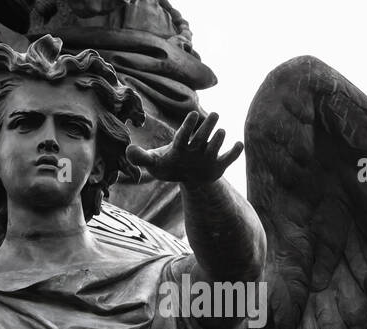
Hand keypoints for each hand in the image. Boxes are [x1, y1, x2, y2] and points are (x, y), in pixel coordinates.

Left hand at [127, 111, 242, 184]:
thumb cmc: (169, 165)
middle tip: (213, 114)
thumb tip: (128, 151)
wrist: (187, 176)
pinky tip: (238, 145)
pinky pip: (229, 158)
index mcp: (180, 145)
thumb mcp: (154, 163)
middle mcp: (195, 147)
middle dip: (207, 126)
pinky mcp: (218, 165)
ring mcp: (208, 155)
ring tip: (221, 132)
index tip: (193, 113)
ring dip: (218, 139)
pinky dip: (234, 152)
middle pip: (201, 135)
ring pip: (215, 145)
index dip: (187, 125)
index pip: (183, 134)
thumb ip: (141, 158)